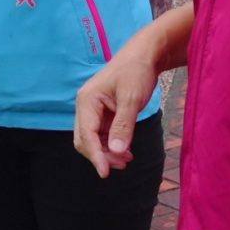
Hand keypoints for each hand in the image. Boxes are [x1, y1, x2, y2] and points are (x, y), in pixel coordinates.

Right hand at [74, 38, 158, 177]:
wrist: (144, 56)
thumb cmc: (136, 72)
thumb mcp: (131, 99)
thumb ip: (123, 126)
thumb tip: (116, 151)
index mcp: (87, 101)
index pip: (86, 135)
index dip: (95, 155)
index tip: (105, 173)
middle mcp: (86, 107)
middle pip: (85, 140)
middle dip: (101, 155)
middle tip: (123, 165)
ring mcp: (94, 110)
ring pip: (93, 140)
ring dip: (107, 152)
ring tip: (127, 160)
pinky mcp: (104, 113)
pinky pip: (103, 135)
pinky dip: (112, 145)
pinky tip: (126, 151)